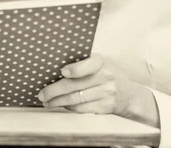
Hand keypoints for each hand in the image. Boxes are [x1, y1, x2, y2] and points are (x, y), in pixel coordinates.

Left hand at [37, 54, 159, 127]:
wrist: (128, 94)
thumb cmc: (105, 75)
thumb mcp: (98, 64)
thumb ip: (81, 63)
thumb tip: (53, 67)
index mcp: (101, 62)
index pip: (88, 65)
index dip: (76, 69)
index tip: (63, 72)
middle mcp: (105, 77)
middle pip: (76, 85)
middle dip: (55, 91)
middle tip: (42, 93)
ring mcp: (106, 93)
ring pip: (76, 99)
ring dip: (58, 101)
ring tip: (47, 101)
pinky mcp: (105, 107)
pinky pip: (82, 108)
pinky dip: (69, 107)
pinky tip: (61, 105)